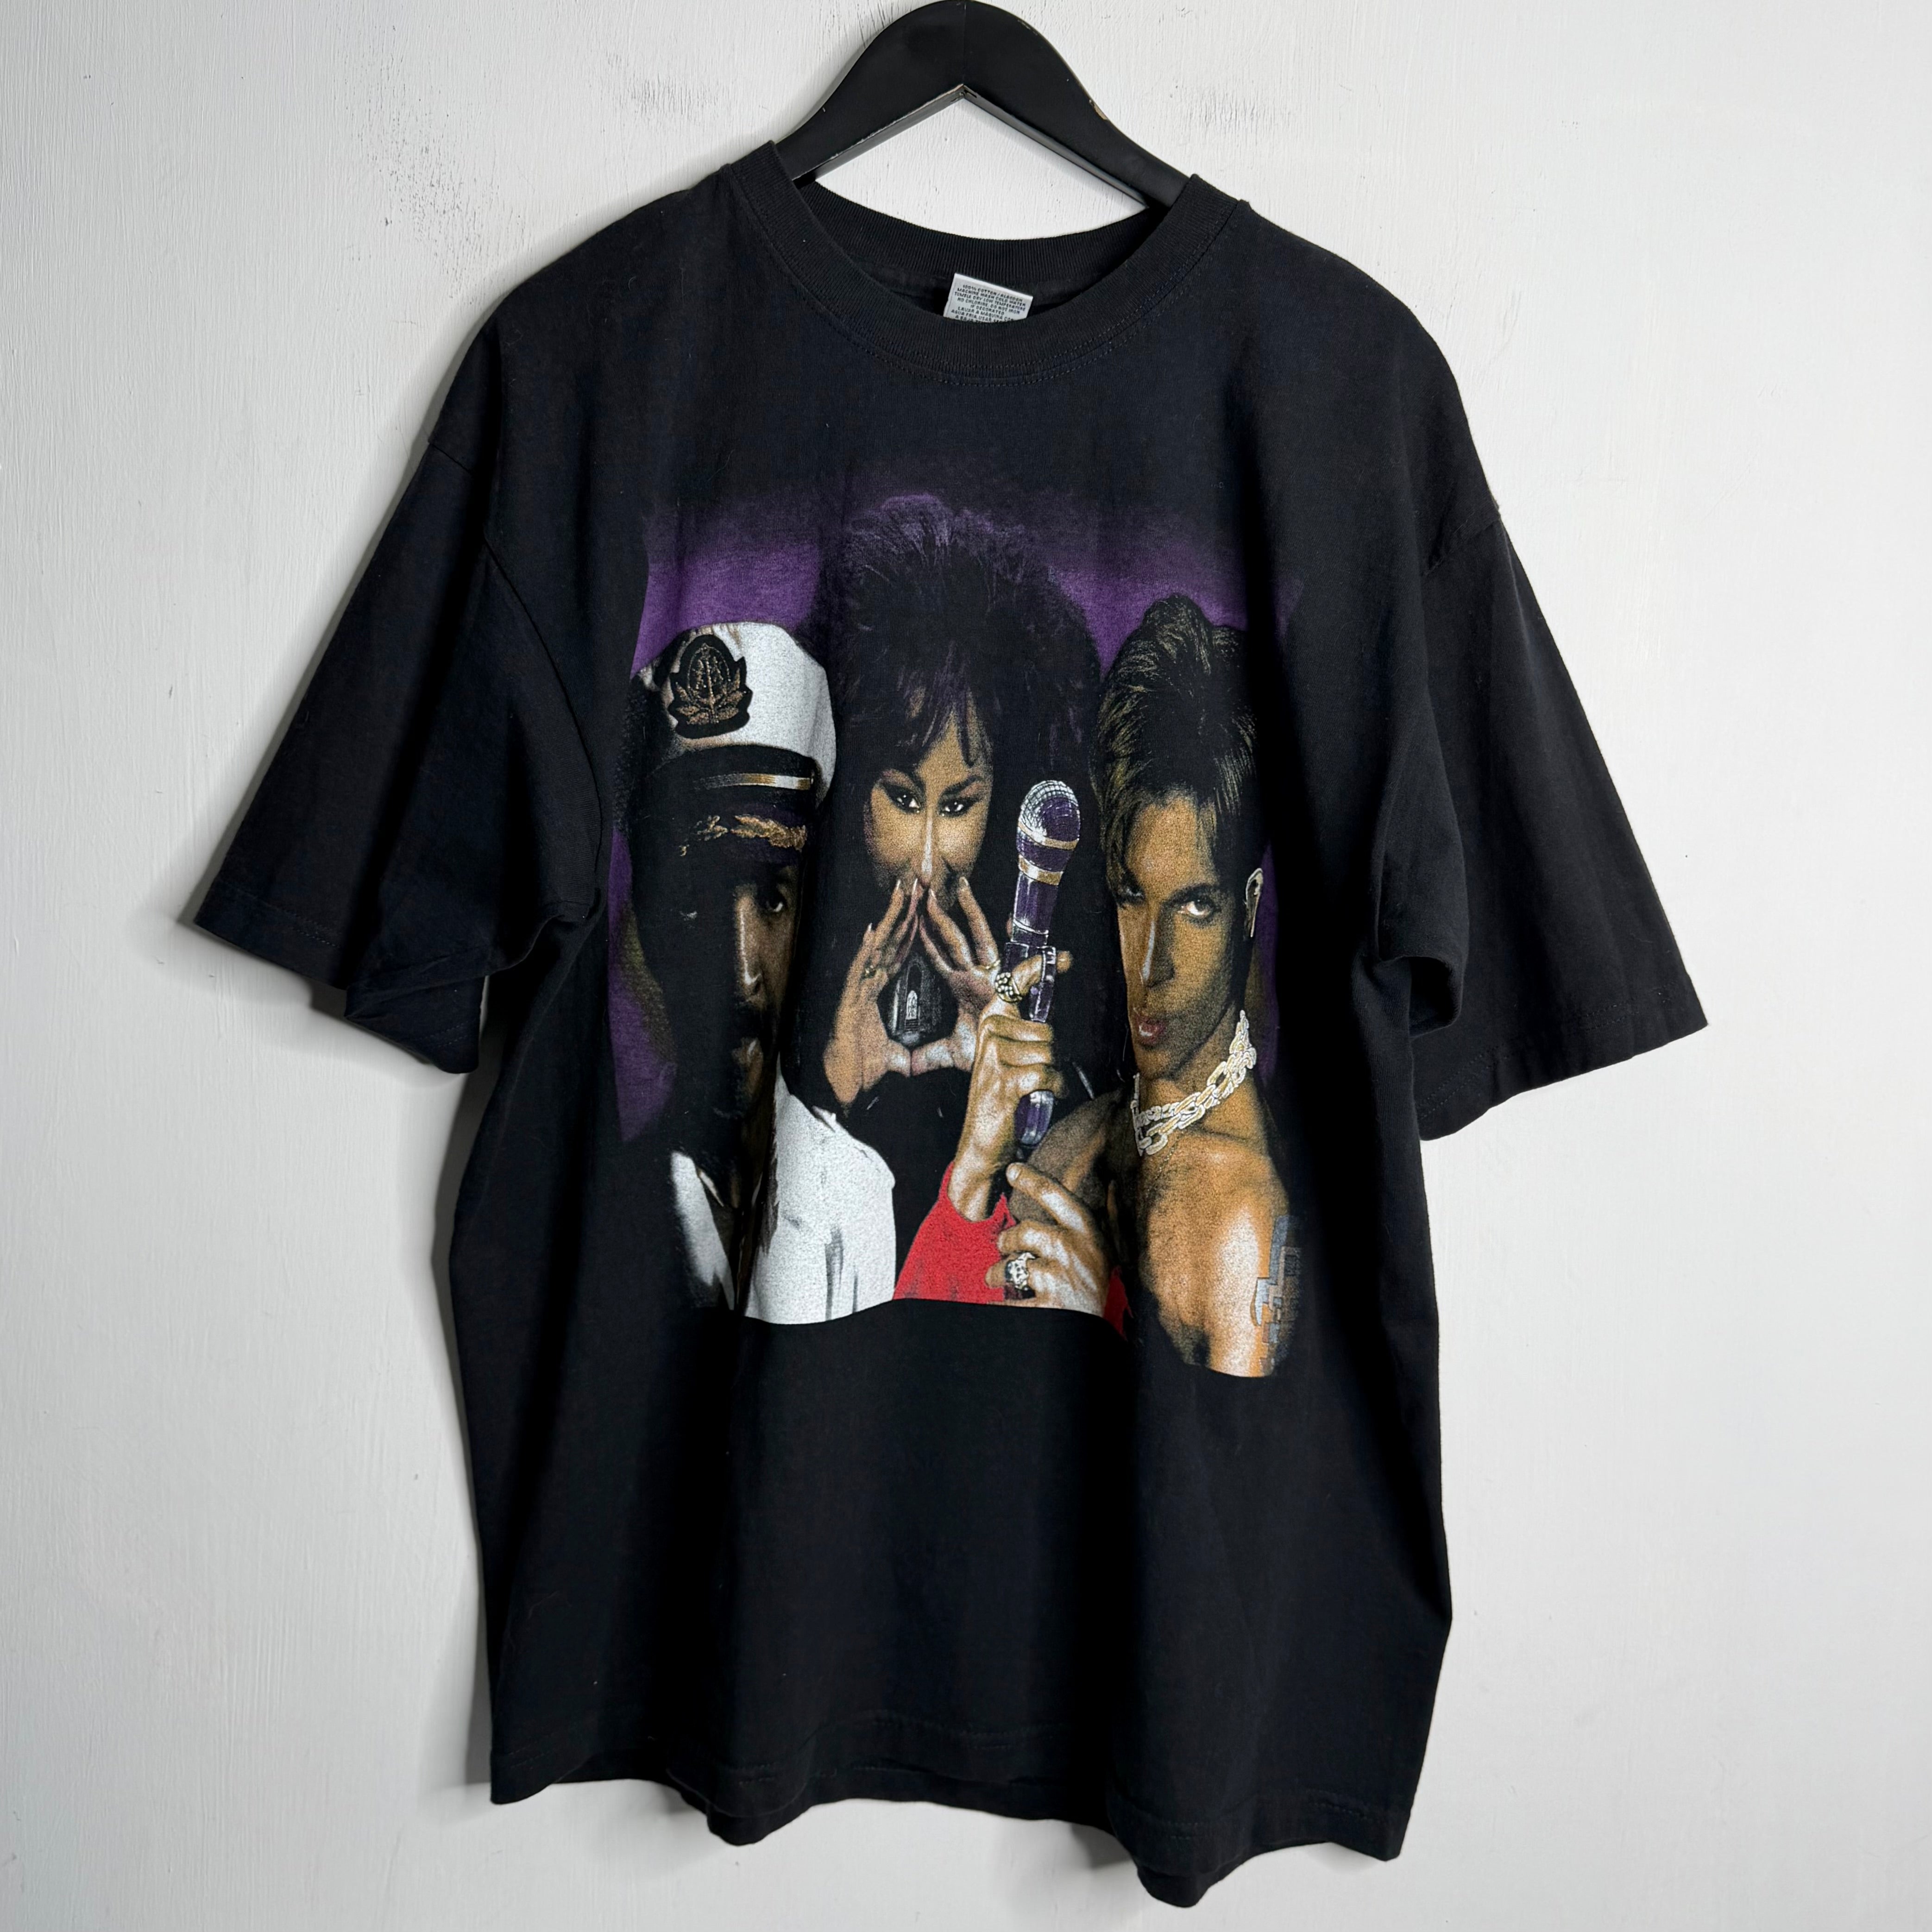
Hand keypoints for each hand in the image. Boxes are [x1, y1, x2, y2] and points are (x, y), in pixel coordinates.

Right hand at [823, 880, 916, 1108]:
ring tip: (901, 894)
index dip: (910, 933)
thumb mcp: (894, 1058)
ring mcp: (856, 990)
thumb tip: (915, 1063)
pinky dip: (865, 952)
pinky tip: (874, 931)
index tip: (923, 911)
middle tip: (916, 886)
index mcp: (874, 993)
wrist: (841, 1086)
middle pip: (888, 943)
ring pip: (875, 950)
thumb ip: (905, 1055)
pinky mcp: (848, 1002)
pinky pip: (859, 972)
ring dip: (888, 921)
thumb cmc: (860, 1070)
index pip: (897, 956)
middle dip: (902, 915)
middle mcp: (865, 985)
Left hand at [912, 878, 1070, 1076]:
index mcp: (962, 987)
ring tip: (961, 887)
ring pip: (979, 938)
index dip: (925, 937)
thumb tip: (907, 1065)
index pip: (938, 956)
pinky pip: (1018, 959)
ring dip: (970, 912)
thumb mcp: (951, 1053)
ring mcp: (994, 978)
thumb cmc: (986, 1055)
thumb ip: (929, 1055)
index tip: (912, 916)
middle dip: (940, 915)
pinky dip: (1017, 944)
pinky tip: (1013, 922)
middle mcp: (978, 976)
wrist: (1008, 1070)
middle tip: (926, 890)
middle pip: (954, 939)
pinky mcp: (1011, 986)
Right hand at [945, 952, 1062, 1219]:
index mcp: (991, 1022)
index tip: (1063, 956)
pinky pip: (1047, 1074)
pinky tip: (1045, 1095)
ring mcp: (994, 1058)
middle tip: (1036, 1073)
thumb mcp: (1011, 1057)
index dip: (1038, 967)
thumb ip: (1028, 1030)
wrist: (980, 1145)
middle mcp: (989, 1033)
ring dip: (1051, 1074)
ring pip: (1048, 1053)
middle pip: (1046, 1029)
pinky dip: (1054, 1088)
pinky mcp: (1004, 1083)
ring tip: (1035, 1087)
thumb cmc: (1002, 1098)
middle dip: (1051, 1054)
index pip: (1014, 984)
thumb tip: (1053, 1002)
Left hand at [989, 1163, 1112, 1318]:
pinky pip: (1009, 1301)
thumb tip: (1112, 1184)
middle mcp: (1071, 1251)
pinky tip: (993, 1302)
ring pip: (1010, 1266)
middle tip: (1003, 1245)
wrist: (1103, 1328)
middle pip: (1024, 1232)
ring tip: (994, 1276)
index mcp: (1086, 1232)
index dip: (1032, 1180)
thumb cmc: (1103, 1284)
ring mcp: (1058, 1279)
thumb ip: (1103, 1218)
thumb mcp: (1107, 1247)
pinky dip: (997, 1303)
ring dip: (996, 1272)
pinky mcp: (1048, 1306)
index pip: (1055, 1195)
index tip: (1013, 1170)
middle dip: (1007, 1239)